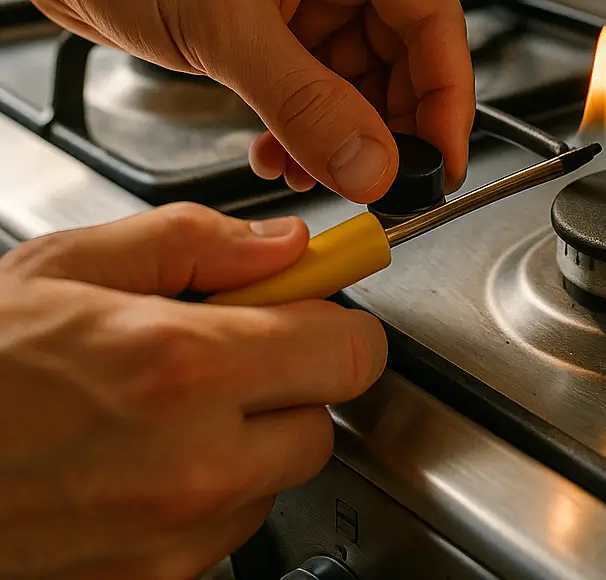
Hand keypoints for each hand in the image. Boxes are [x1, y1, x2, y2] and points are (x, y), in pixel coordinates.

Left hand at [0, 0, 473, 201]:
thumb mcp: (227, 27)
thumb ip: (306, 105)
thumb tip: (372, 166)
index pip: (432, 19)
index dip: (446, 97)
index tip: (441, 160)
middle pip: (405, 56)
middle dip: (387, 126)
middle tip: (373, 180)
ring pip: (363, 81)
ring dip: (341, 136)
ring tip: (306, 171)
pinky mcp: (287, 21)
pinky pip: (322, 88)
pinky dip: (308, 128)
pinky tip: (278, 152)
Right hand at [0, 204, 386, 579]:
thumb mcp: (74, 264)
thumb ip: (201, 243)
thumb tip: (287, 246)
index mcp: (183, 367)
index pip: (348, 350)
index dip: (335, 320)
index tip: (315, 308)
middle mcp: (190, 467)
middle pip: (323, 420)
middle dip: (292, 379)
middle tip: (233, 352)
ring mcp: (169, 544)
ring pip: (276, 478)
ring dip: (248, 439)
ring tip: (165, 407)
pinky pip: (224, 532)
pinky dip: (205, 493)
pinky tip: (141, 458)